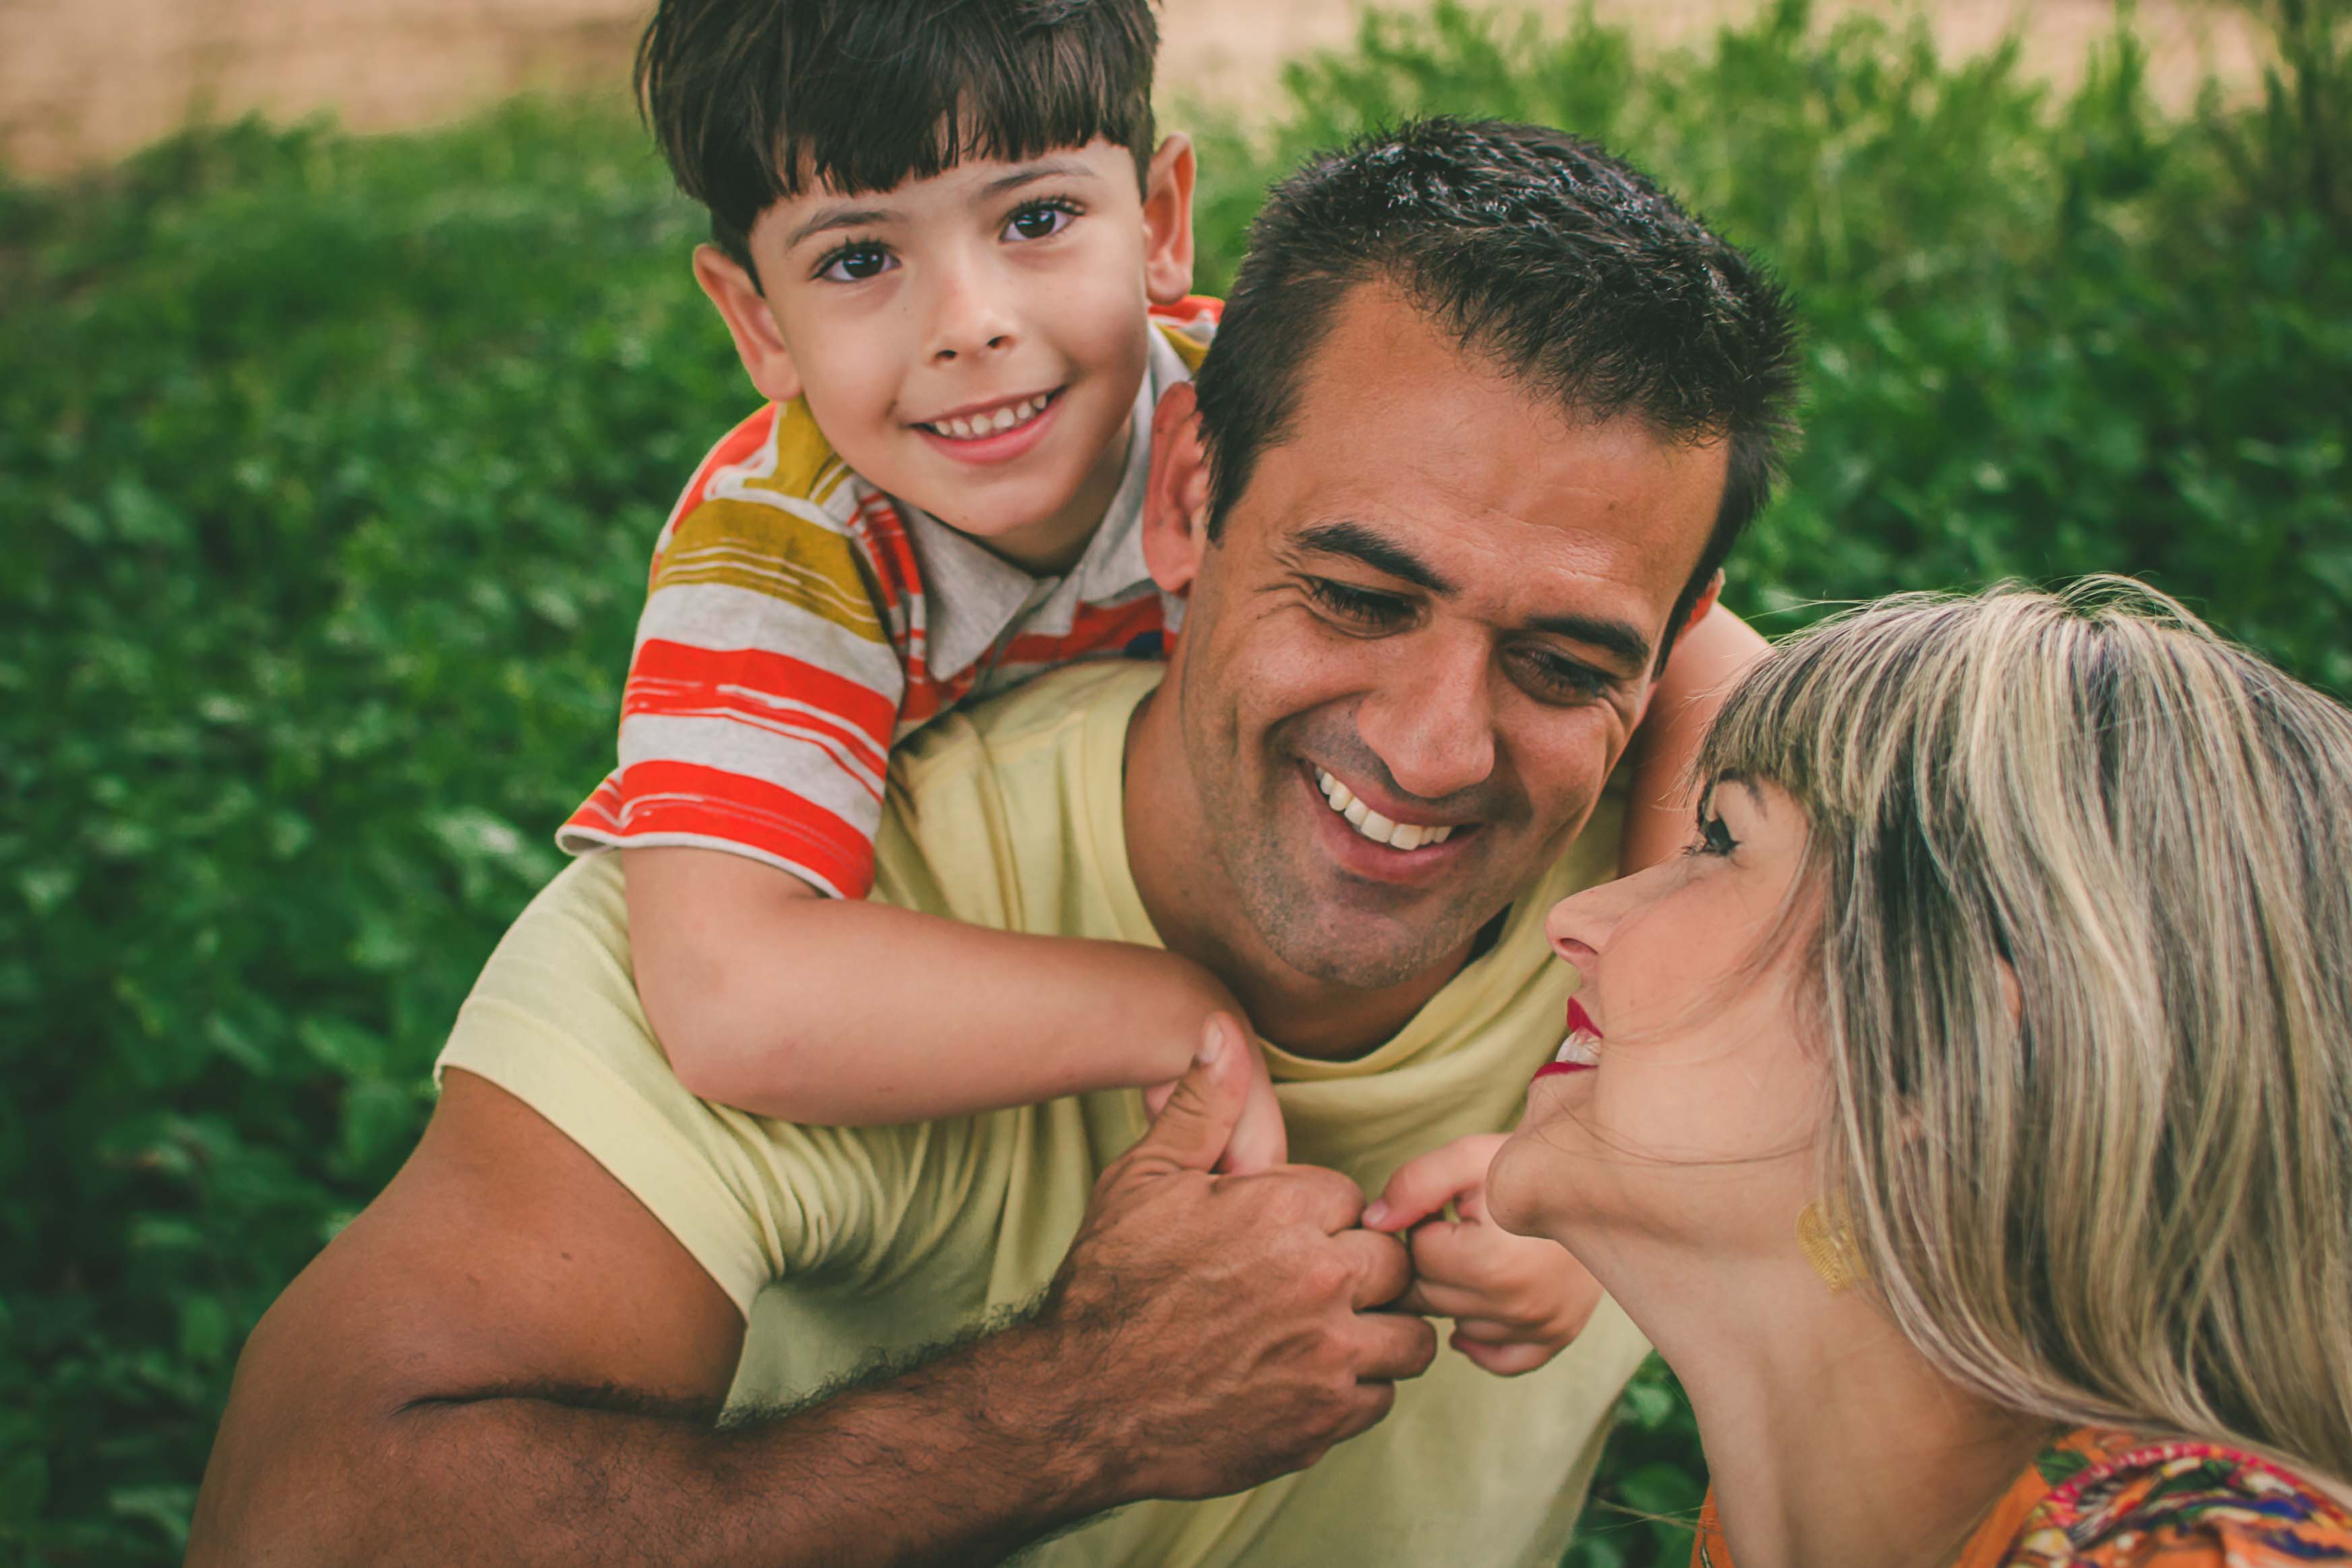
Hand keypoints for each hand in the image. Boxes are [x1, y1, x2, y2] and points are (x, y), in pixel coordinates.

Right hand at [1041, 1015, 1434, 1503]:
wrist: (1082, 1401)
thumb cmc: (1111, 1284)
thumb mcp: (1145, 1179)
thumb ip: (1202, 1104)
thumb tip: (1221, 1029)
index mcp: (1284, 1212)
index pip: (1351, 1198)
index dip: (1317, 1215)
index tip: (1280, 1236)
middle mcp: (1321, 1282)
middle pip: (1395, 1263)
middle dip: (1361, 1268)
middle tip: (1312, 1283)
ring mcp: (1328, 1359)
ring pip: (1408, 1334)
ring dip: (1378, 1329)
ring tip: (1329, 1329)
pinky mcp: (1324, 1423)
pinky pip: (1381, 1397)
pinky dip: (1356, 1388)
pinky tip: (1310, 1378)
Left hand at [1363, 1135, 1602, 1376]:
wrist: (1597, 1179)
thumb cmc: (1528, 1165)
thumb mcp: (1468, 1157)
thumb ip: (1414, 1185)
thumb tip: (1372, 1225)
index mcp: (1491, 1263)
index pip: (1419, 1255)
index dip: (1426, 1222)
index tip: (1452, 1204)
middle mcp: (1518, 1307)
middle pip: (1432, 1295)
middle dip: (1436, 1259)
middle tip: (1464, 1226)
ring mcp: (1541, 1327)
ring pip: (1457, 1323)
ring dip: (1458, 1291)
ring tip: (1484, 1249)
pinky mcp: (1557, 1336)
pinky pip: (1500, 1359)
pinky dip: (1483, 1339)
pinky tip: (1481, 1302)